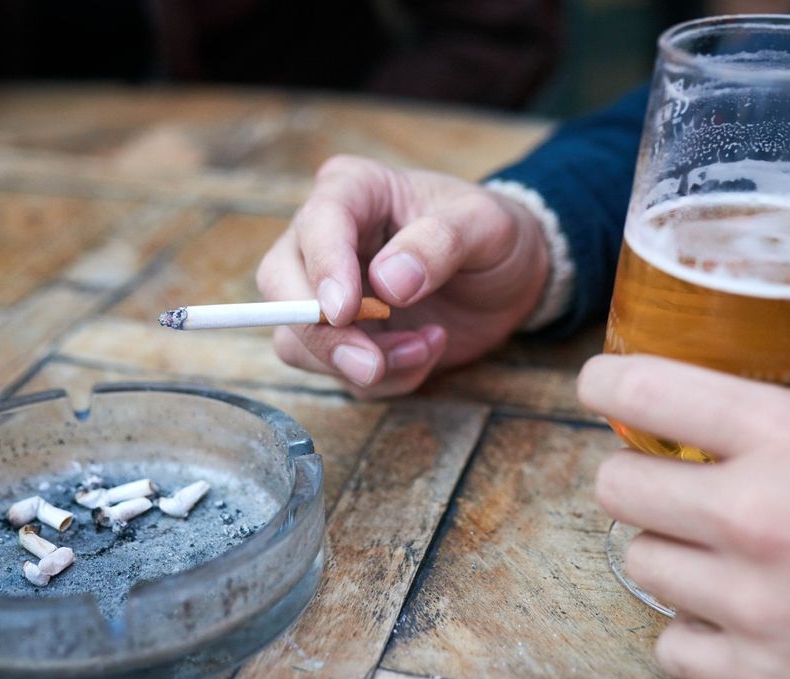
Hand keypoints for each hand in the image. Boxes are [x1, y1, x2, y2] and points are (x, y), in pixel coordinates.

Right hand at [256, 155, 549, 397]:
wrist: (508, 276)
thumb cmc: (492, 234)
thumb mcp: (484, 225)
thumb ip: (440, 243)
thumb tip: (388, 280)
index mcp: (353, 190)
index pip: (317, 226)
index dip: (323, 270)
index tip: (343, 311)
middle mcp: (324, 240)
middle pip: (282, 288)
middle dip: (322, 334)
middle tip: (371, 363)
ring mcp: (326, 293)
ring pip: (299, 341)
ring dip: (362, 363)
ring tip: (426, 345)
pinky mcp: (342, 338)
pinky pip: (340, 373)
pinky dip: (386, 376)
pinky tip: (427, 349)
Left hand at [578, 308, 789, 678]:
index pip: (643, 391)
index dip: (606, 381)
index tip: (603, 384)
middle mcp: (753, 517)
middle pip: (616, 485)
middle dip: (636, 475)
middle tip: (669, 476)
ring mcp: (750, 604)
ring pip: (639, 564)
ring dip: (667, 550)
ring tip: (712, 548)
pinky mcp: (761, 677)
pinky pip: (671, 644)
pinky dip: (693, 631)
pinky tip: (735, 615)